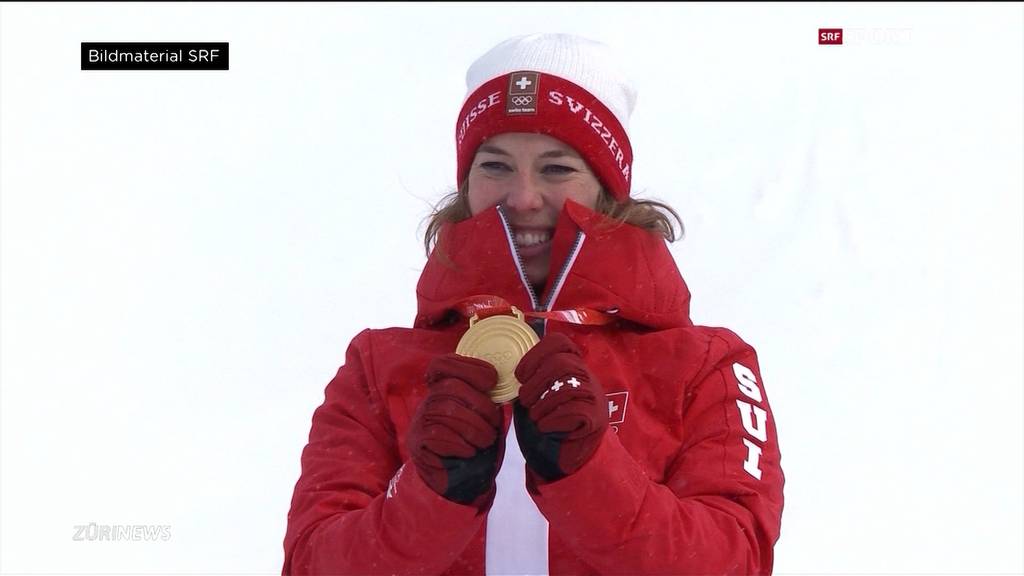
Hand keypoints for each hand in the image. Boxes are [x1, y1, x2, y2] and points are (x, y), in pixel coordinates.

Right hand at [406, 354, 503, 507]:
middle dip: (479, 404)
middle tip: (494, 423)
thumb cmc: (475, 444)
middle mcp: (427, 402)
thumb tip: (500, 382)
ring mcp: (419, 422)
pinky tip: (470, 450)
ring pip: (444, 410)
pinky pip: (437, 434)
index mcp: (442, 391)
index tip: (491, 379)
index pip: (442, 365)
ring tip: (486, 440)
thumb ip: (485, 398)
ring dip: (473, 426)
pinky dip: (459, 442)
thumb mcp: (483, 417)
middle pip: (449, 387)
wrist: (461, 481)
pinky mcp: (417, 443)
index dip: (467, 366)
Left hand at [513, 332, 607, 481]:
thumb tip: (513, 372)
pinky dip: (553, 420)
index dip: (535, 354)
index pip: (560, 342)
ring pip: (568, 387)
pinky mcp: (596, 419)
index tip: (520, 375)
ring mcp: (594, 397)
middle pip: (562, 363)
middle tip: (525, 400)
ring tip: (535, 415)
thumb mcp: (540, 394)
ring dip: (543, 403)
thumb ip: (534, 379)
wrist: (570, 455)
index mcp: (572, 366)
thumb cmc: (550, 421)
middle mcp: (587, 377)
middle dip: (536, 383)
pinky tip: (545, 426)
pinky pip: (574, 411)